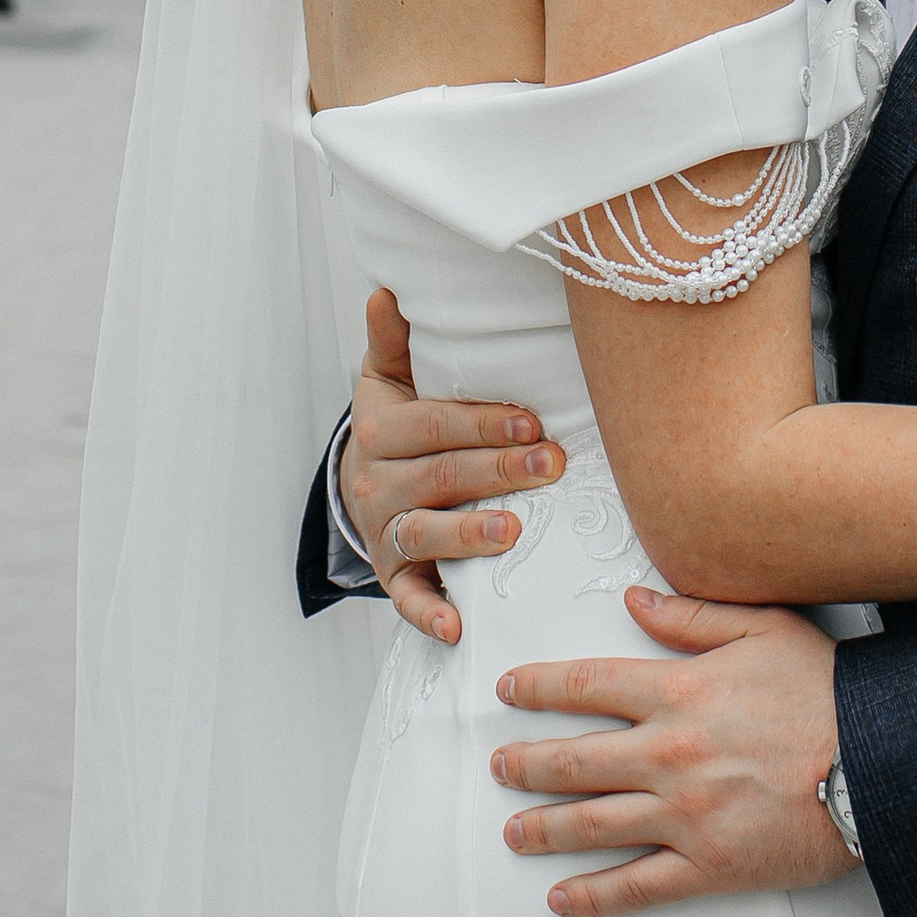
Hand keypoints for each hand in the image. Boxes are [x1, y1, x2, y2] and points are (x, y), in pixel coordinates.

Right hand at [339, 290, 565, 645]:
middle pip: (439, 476)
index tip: (532, 422)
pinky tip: (458, 626)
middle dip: (497, 472)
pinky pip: (408, 599)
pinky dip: (429, 614)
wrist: (364, 483)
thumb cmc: (399, 424)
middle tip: (552, 466)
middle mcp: (376, 482)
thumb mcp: (389, 379)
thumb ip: (394, 340)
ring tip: (512, 533)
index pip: (433, 424)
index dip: (482, 423)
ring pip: (424, 532)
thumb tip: (388, 290)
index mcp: (381, 429)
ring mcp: (385, 531)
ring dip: (467, 535)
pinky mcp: (395, 575)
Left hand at [490, 591, 852, 916]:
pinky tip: (564, 898)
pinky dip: (593, 897)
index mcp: (676, 693)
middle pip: (573, 761)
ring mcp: (684, 815)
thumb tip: (635, 601)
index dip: (537, 688)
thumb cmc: (831, 695)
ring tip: (514, 831)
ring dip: (542, 829)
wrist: (883, 763)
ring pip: (591, 825)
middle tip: (499, 767)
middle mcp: (668, 755)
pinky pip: (637, 887)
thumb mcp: (764, 628)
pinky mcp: (708, 865)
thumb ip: (691, 617)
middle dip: (525, 765)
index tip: (509, 690)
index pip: (584, 686)